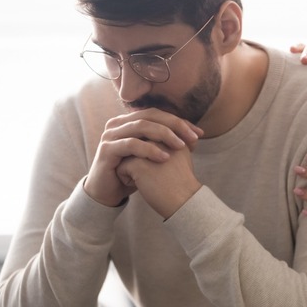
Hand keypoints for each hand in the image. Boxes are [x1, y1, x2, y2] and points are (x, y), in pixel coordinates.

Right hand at [83, 108, 202, 207]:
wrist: (108, 192)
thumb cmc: (133, 173)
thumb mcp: (153, 155)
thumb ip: (168, 143)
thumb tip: (196, 136)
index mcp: (129, 121)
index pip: (158, 114)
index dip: (179, 122)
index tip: (199, 134)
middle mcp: (118, 123)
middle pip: (151, 116)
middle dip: (175, 125)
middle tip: (193, 137)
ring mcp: (110, 135)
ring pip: (141, 126)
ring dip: (164, 135)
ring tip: (181, 146)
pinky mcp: (106, 150)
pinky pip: (131, 145)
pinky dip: (149, 149)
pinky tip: (164, 158)